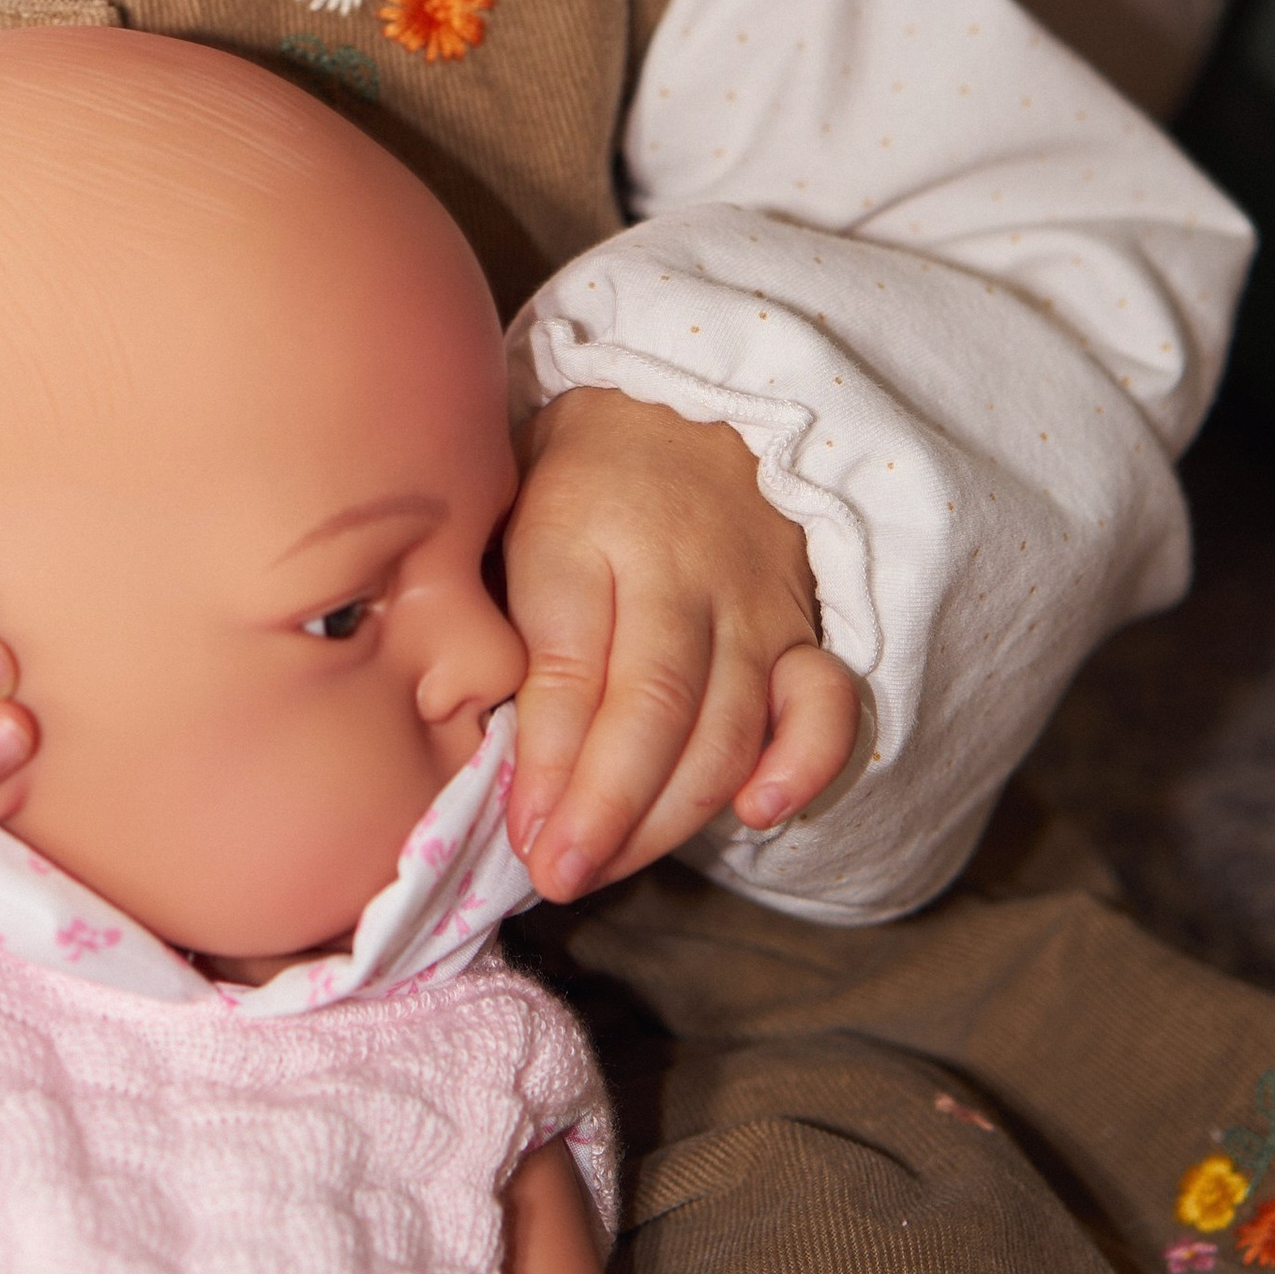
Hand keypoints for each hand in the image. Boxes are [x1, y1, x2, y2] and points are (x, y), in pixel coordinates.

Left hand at [504, 390, 858, 902]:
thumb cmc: (569, 474)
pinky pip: (823, 704)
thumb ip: (484, 603)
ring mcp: (746, 603)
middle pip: (654, 705)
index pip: (568, 658)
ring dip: (668, 815)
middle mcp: (674, 572)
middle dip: (605, 806)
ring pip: (724, 727)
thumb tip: (451, 724)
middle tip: (556, 874)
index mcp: (579, 528)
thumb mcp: (503, 507)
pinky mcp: (797, 629)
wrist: (682, 399)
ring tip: (606, 868)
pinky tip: (756, 813)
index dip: (546, 756)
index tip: (516, 829)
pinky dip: (802, 763)